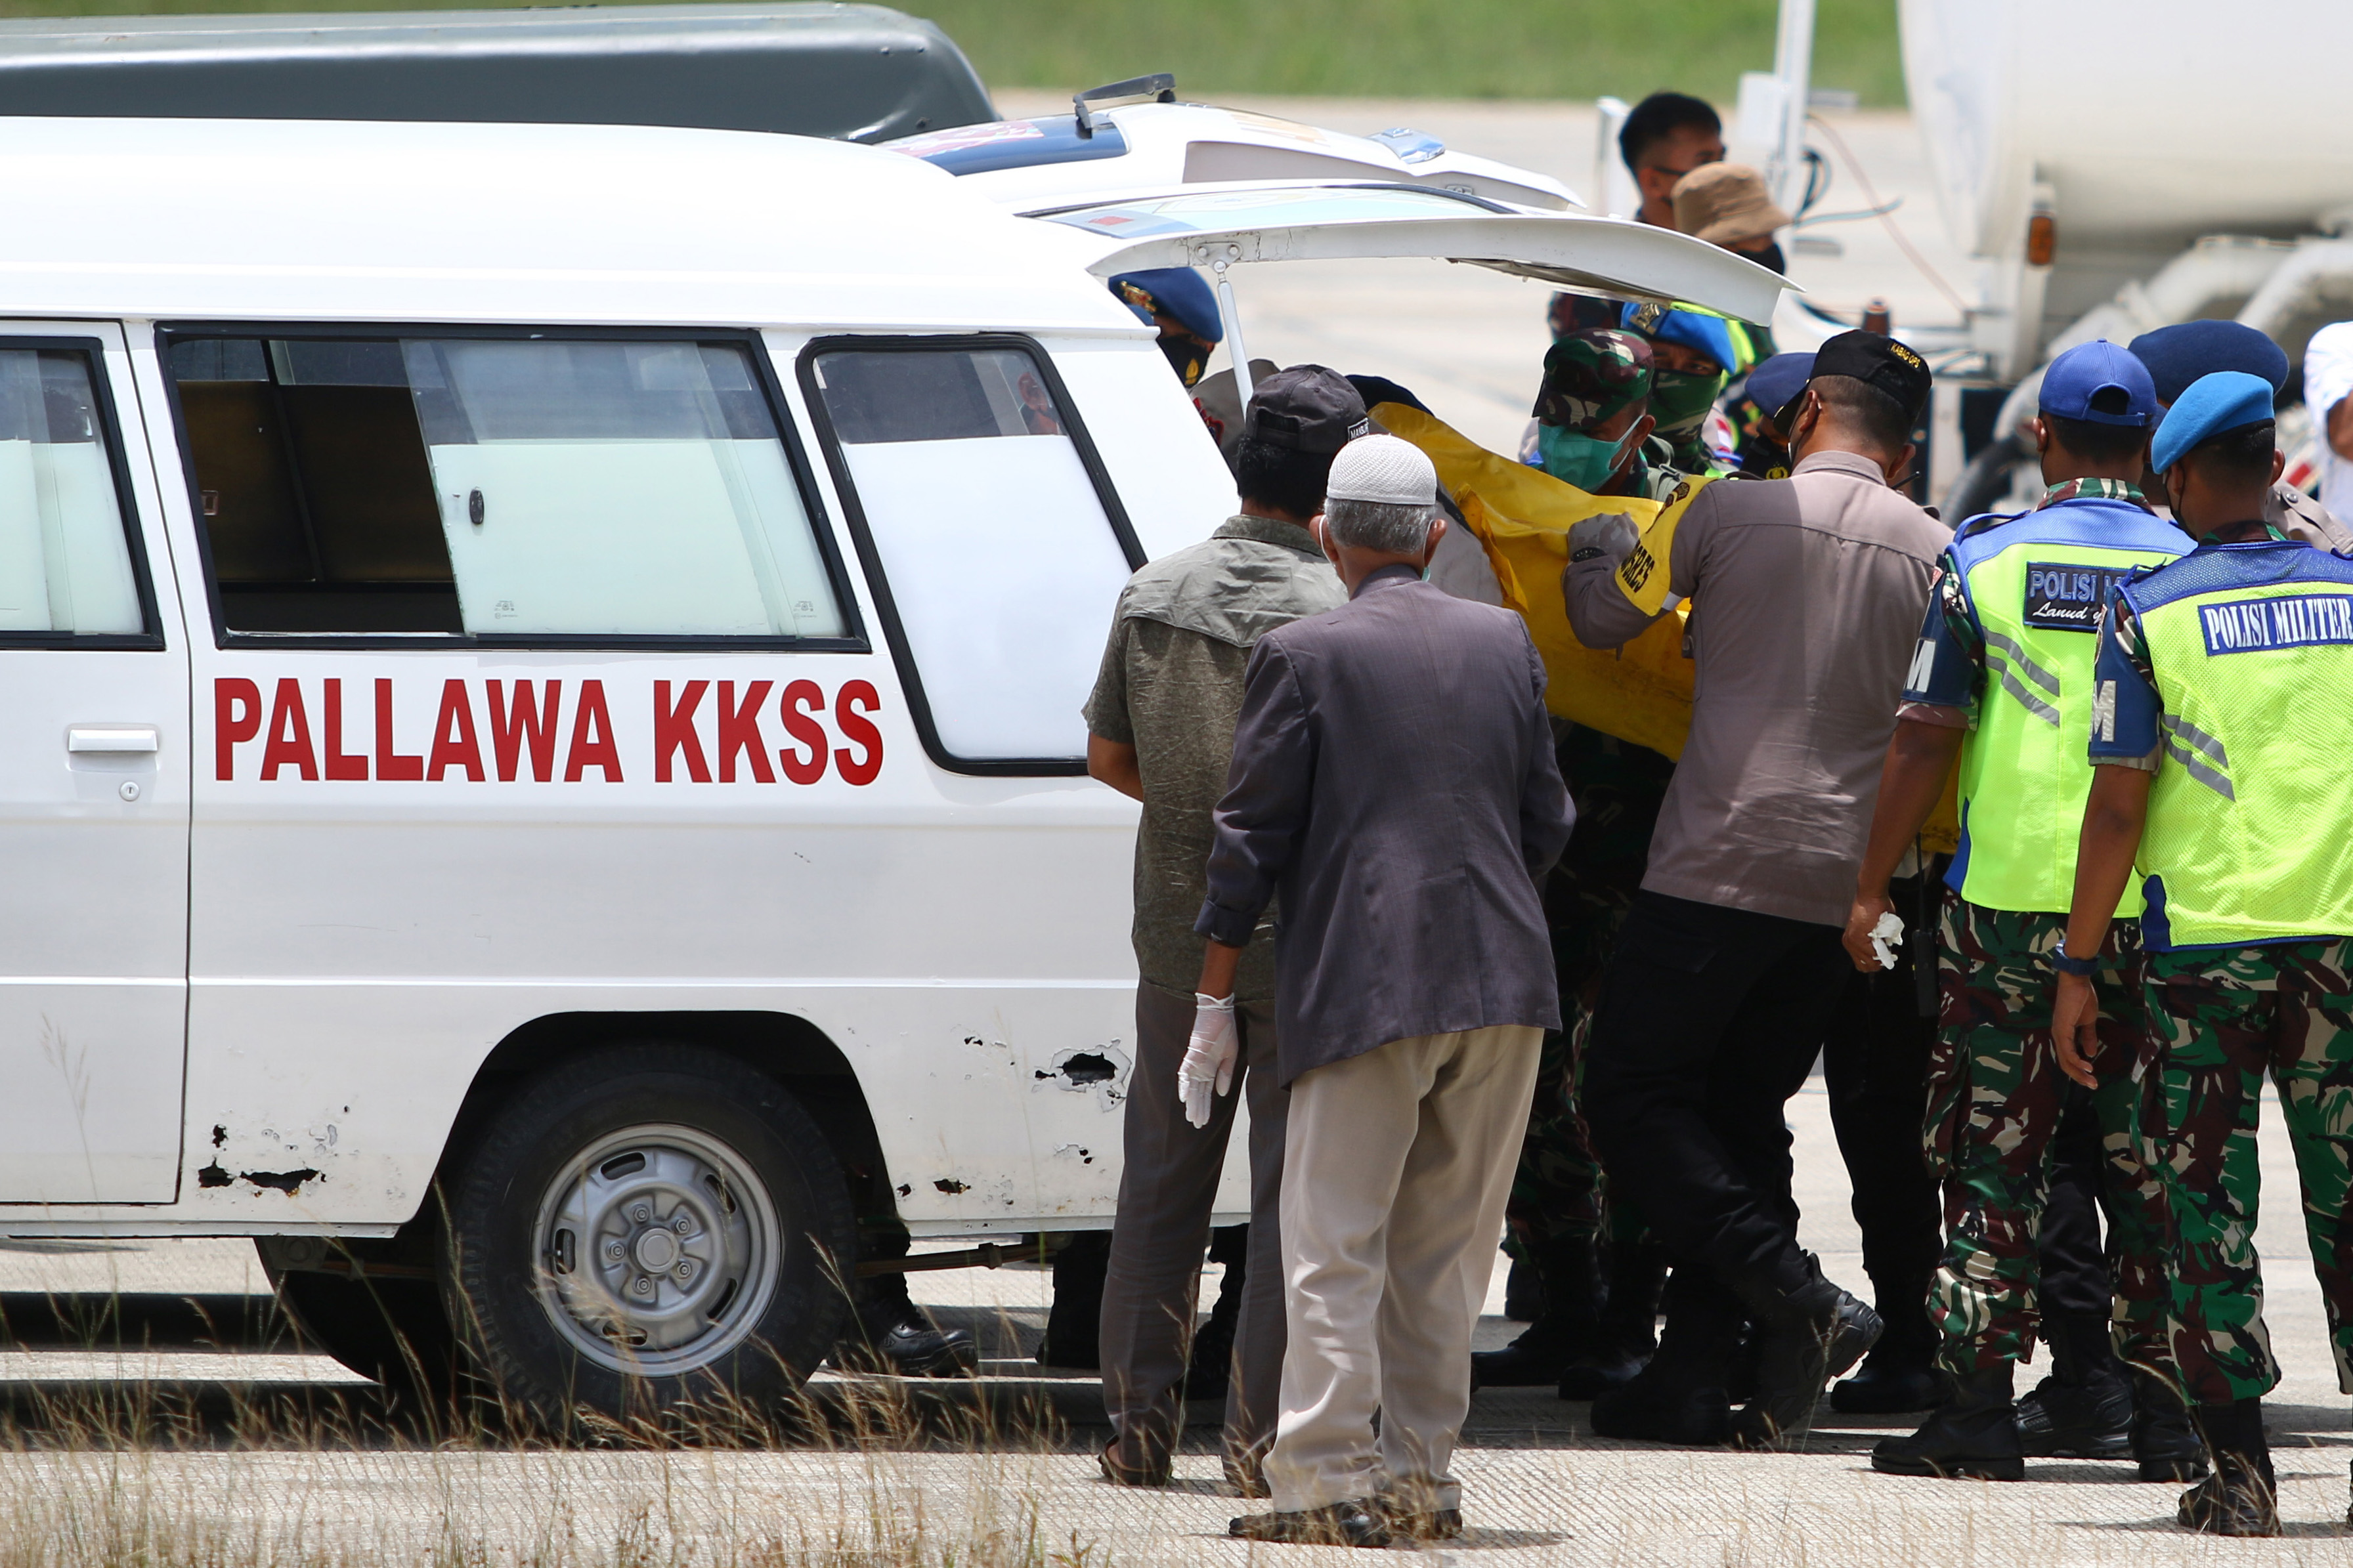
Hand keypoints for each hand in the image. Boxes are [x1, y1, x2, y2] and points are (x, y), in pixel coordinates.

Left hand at [1179, 993, 1238, 1128]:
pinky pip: (1186, 1072)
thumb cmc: (1225, 1029)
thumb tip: (1222, 1093)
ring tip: (1192, 1117)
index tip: (1205, 1121)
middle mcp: (1201, 1068)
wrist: (1220, 1010)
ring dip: (1191, 1102)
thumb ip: (1225, 1074)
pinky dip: (1185, 1084)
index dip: (1206, 1106)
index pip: (1206, 1092)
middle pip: (1198, 1093)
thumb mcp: (1231, 1055)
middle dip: (1198, 1109)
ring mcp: (1195, 1062)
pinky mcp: (1192, 1054)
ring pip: (1191, 1086)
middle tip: (1197, 1125)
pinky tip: (1184, 1097)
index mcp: (1210, 1069)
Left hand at [1566, 511, 1638, 563]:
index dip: (1620, 529)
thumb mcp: (1633, 545)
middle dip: (1606, 530)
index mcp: (1620, 520)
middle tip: (1605, 545)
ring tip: (1593, 547)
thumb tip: (1626, 515)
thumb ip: (1632, 528)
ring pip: (1591, 525)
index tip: (1618, 538)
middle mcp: (1603, 516)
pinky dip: (1580, 536)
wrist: (1596, 569)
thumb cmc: (1619, 560)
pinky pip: (1578, 529)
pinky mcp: (1575, 528)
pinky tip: (1583, 546)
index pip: (1622, 519)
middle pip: (1605, 521)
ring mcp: (1588, 521)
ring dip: (1593, 532)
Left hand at [1843, 891, 1898, 971]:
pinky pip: (1872, 953)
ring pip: (1870, 962)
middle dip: (1879, 962)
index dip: (1875, 963)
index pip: (1862, 964)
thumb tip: (1887, 952)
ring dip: (1882, 954)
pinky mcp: (1857, 939)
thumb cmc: (1876, 909)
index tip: (1885, 956)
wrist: (1871, 896)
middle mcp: (1849, 943)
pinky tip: (1882, 937)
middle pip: (1865, 967)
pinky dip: (1881, 948)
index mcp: (1852, 942)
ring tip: (1884, 939)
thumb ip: (1879, 943)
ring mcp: (1852, 942)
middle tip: (1887, 951)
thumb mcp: (1877, 930)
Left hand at [2053, 971, 2101, 1087]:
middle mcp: (2058, 1036)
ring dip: (2079, 1072)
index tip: (2092, 1079)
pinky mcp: (2062, 1028)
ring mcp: (2058, 1033)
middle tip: (2093, 1086)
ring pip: (2065, 1060)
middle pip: (2065, 1063)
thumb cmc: (2082, 998)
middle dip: (2079, 1077)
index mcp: (2063, 1035)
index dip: (2079, 1070)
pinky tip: (2088, 1066)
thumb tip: (2090, 1053)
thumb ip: (2088, 1037)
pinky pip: (2067, 1050)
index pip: (2068, 1058)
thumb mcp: (2088, 1021)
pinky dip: (2077, 1060)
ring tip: (2092, 1081)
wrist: (2077, 982)